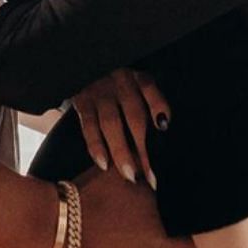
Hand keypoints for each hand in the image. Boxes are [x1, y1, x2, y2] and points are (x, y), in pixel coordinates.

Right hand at [72, 68, 169, 186]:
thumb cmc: (119, 88)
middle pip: (134, 116)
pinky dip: (96, 146)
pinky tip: (104, 164)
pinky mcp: (82, 101)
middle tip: (151, 176)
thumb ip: (150, 106)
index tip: (165, 129)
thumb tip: (163, 137)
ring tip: (130, 175)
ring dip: (121, 152)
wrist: (86, 72)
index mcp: (137, 79)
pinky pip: (89, 126)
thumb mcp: (136, 87)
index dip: (159, 109)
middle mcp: (120, 83)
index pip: (151, 91)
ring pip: (112, 124)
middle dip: (144, 149)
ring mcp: (100, 92)